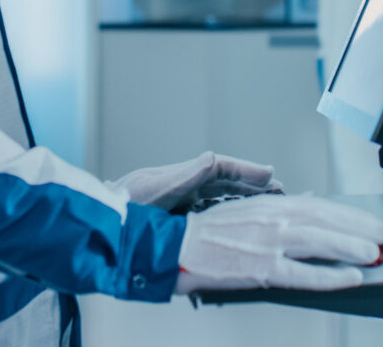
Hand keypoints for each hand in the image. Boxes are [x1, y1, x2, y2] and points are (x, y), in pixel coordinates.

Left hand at [115, 151, 279, 211]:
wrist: (102, 226)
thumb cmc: (124, 208)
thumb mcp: (157, 190)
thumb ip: (186, 177)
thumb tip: (212, 157)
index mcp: (180, 178)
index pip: (221, 169)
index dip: (247, 171)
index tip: (270, 174)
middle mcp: (182, 187)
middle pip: (224, 182)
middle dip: (252, 185)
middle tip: (280, 191)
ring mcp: (179, 202)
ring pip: (219, 198)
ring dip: (243, 200)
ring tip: (267, 206)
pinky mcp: (176, 219)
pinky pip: (207, 213)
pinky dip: (226, 214)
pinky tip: (238, 222)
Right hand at [172, 194, 382, 292]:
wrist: (173, 248)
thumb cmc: (204, 234)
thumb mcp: (244, 210)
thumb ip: (278, 209)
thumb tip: (308, 202)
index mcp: (268, 205)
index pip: (320, 205)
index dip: (350, 214)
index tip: (371, 221)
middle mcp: (271, 219)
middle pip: (326, 219)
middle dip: (360, 227)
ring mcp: (268, 244)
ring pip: (320, 241)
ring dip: (351, 247)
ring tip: (374, 254)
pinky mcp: (262, 269)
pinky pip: (305, 273)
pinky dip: (331, 275)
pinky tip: (350, 277)